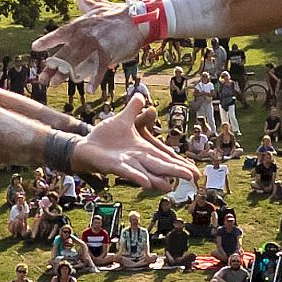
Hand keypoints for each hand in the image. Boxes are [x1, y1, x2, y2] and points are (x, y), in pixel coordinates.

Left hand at [34, 0, 144, 85]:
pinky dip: (94, 80)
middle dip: (51, 67)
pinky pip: (99, 69)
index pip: (59, 34)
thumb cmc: (117, 14)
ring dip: (64, 75)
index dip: (46, 41)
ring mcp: (95, 45)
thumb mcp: (99, 8)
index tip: (35, 47)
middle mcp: (83, 35)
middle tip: (41, 78)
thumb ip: (86, 3)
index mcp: (80, 25)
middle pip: (63, 54)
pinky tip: (89, 90)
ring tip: (54, 85)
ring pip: (75, 63)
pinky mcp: (108, 53)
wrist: (137, 19)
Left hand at [73, 93, 196, 191]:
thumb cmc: (106, 136)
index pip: (165, 156)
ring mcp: (128, 164)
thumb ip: (134, 109)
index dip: (179, 162)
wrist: (87, 144)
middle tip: (194, 178)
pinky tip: (147, 183)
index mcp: (143, 148)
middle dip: (176, 171)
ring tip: (171, 186)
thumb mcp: (123, 119)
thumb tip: (141, 95)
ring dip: (159, 178)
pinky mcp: (115, 166)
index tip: (194, 169)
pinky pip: (128, 172)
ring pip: (147, 172)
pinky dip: (137, 176)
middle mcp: (139, 159)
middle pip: (161, 165)